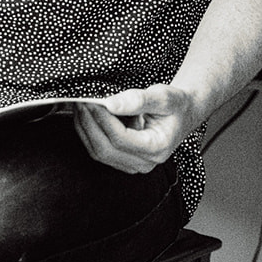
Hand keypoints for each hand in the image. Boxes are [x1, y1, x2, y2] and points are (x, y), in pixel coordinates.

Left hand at [72, 85, 197, 173]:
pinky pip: (99, 151)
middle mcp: (145, 162)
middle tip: (80, 102)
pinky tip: (85, 116)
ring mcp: (133, 165)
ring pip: (98, 152)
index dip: (102, 120)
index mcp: (157, 148)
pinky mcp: (123, 161)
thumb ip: (138, 100)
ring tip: (79, 106)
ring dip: (85, 129)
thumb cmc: (175, 105)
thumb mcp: (163, 96)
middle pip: (105, 149)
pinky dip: (88, 133)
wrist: (182, 113)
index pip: (120, 138)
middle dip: (88, 124)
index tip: (91, 101)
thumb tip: (110, 104)